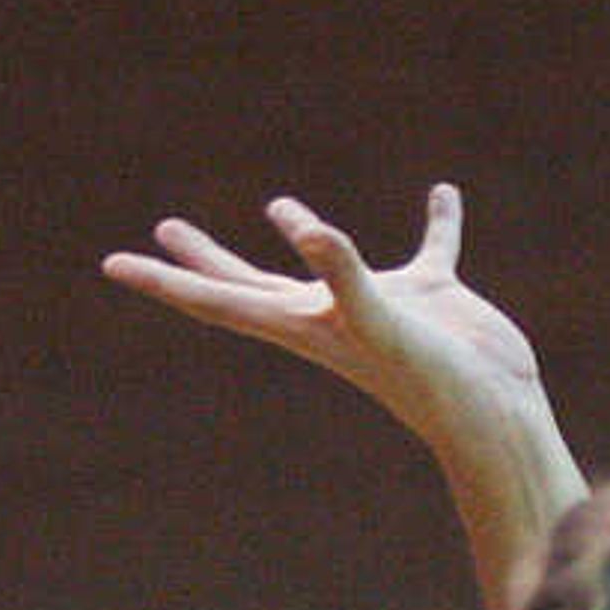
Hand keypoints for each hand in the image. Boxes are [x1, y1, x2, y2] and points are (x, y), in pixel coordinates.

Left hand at [105, 184, 554, 469]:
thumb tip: (314, 233)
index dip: (164, 282)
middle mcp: (332, 315)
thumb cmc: (434, 381)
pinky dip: (438, 222)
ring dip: (302, 232)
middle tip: (165, 228)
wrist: (496, 415)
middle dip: (205, 261)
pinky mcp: (434, 296)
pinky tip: (443, 194)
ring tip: (278, 206)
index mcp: (303, 326)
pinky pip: (431, 248)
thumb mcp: (383, 323)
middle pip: (249, 283)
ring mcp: (381, 304)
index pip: (217, 300)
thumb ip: (347, 278)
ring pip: (328, 260)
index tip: (113, 264)